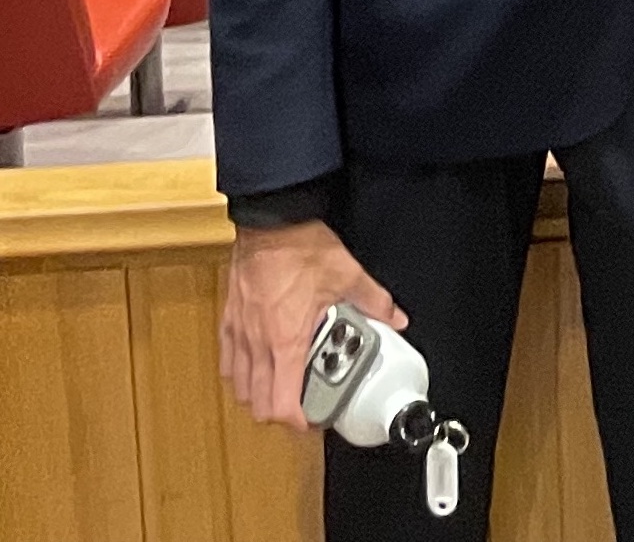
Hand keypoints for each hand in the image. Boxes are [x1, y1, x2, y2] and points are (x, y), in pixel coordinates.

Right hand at [221, 221, 399, 429]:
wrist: (269, 222)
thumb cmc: (300, 249)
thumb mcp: (348, 275)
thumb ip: (374, 302)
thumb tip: (396, 319)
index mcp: (286, 341)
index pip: (280, 404)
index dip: (296, 421)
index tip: (314, 419)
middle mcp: (257, 345)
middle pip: (257, 404)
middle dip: (280, 411)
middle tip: (303, 404)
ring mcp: (239, 334)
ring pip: (240, 386)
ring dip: (260, 394)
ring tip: (285, 384)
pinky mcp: (229, 322)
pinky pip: (229, 362)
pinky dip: (242, 372)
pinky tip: (261, 363)